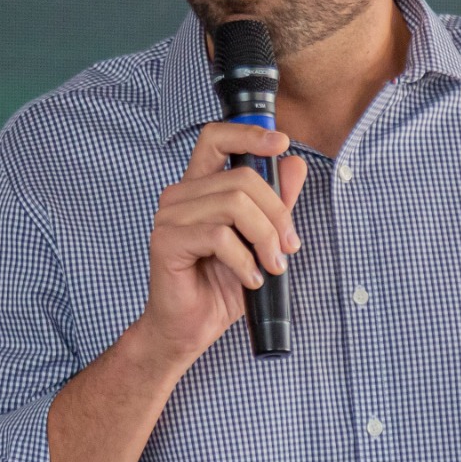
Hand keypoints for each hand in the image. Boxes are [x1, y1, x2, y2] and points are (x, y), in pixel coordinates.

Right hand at [136, 122, 306, 364]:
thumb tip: (294, 164)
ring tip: (271, 266)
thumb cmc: (221, 285)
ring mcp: (170, 217)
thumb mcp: (261, 240)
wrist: (190, 328)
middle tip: (288, 248)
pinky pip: (219, 236)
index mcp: (200, 187)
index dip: (249, 133)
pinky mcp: (166, 241)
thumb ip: (275, 202)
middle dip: (277, 214)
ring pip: (234, 205)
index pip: (217, 137)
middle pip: (241, 178)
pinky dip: (245, 260)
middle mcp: (181, 195)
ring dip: (264, 239)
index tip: (282, 142)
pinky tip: (250, 278)